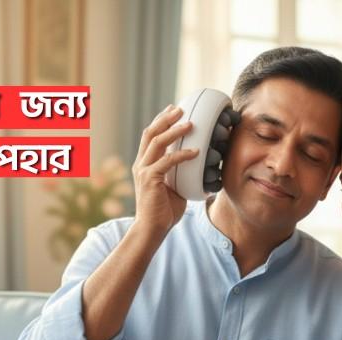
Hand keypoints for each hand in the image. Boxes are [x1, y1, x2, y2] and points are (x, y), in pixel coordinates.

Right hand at [130, 105, 197, 233]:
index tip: (173, 110)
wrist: (152, 229)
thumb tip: (200, 166)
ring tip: (190, 124)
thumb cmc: (164, 211)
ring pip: (157, 143)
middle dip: (165, 118)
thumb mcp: (174, 187)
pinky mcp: (150, 180)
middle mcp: (141, 164)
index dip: (161, 121)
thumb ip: (180, 174)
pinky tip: (195, 152)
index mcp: (144, 164)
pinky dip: (181, 155)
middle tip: (180, 108)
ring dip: (174, 131)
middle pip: (150, 133)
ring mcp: (143, 171)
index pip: (150, 136)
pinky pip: (167, 162)